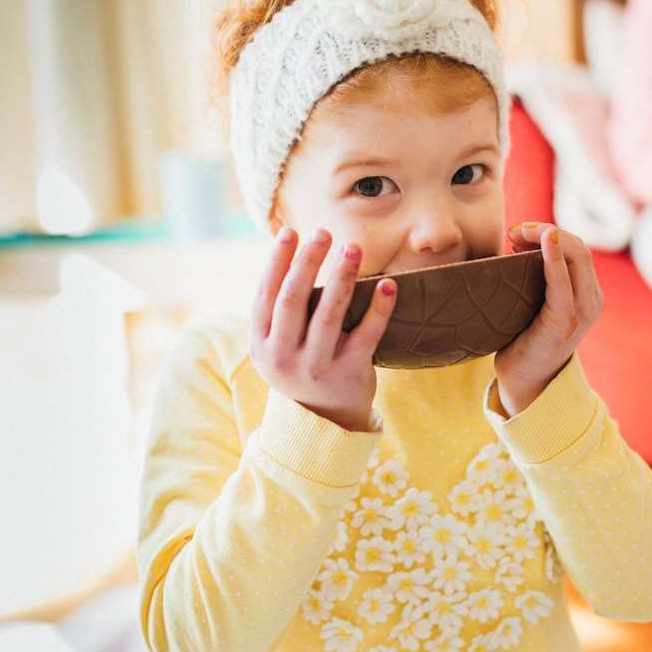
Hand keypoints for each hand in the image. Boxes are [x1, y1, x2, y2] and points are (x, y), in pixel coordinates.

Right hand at [249, 227, 395, 431]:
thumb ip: (279, 309)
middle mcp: (284, 356)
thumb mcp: (278, 344)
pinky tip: (388, 286)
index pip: (266, 295)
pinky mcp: (349, 374)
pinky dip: (378, 309)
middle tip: (324, 232)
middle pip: (294, 300)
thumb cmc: (302, 364)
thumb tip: (292, 250)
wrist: (325, 420)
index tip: (291, 231)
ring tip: (353, 248)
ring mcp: (316, 367)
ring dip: (341, 277)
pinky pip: (366, 336)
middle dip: (308, 262)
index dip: (277, 262)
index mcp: (263, 343)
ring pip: (329, 315)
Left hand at [496, 223, 603, 414]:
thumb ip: (537, 276)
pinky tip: (543, 242)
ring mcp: (582, 310)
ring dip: (547, 237)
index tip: (518, 232)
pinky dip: (553, 258)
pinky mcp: (564, 321)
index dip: (550, 231)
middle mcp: (591, 299)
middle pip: (579, 247)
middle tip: (515, 230)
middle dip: (547, 230)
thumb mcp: (536, 301)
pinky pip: (563, 282)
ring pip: (577, 256)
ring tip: (518, 236)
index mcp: (587, 292)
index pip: (577, 248)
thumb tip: (517, 241)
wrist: (525, 380)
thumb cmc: (524, 338)